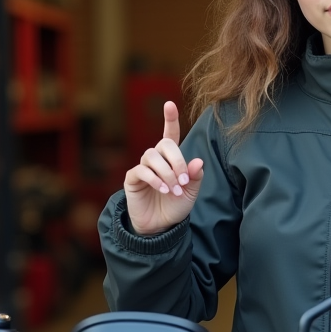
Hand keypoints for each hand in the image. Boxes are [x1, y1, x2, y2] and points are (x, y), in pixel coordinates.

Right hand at [123, 101, 204, 235]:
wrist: (160, 227)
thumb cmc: (175, 206)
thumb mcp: (191, 192)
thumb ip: (195, 176)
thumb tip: (197, 161)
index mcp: (171, 159)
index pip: (170, 134)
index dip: (170, 119)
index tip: (169, 104)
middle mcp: (155, 159)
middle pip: (163, 144)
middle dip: (177, 161)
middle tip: (183, 180)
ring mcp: (142, 168)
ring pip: (151, 156)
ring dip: (166, 173)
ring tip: (173, 189)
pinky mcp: (132, 179)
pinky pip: (141, 170)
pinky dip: (154, 179)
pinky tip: (163, 190)